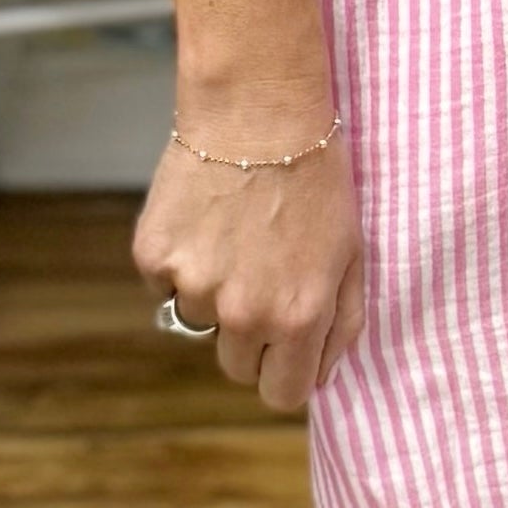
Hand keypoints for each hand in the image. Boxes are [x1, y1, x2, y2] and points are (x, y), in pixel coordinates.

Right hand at [133, 120, 364, 413]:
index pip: (279, 395)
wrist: (259, 112)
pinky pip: (164, 285)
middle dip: (249, 335)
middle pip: (235, 366)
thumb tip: (320, 376)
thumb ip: (342, 325)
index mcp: (298, 319)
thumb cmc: (317, 179)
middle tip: (260, 276)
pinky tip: (204, 220)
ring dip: (213, 293)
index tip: (283, 347)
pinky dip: (179, 262)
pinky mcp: (154, 257)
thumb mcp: (353, 254)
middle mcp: (243, 314)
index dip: (282, 373)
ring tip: (234, 236)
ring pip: (198, 322)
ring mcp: (193, 287)